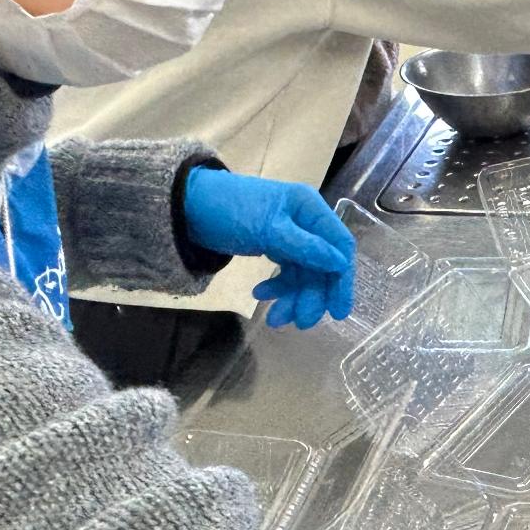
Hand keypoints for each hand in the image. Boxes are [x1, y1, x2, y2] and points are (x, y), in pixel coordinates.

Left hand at [180, 168, 354, 330]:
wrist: (188, 207)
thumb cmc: (230, 210)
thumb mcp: (268, 229)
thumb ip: (305, 247)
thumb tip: (340, 264)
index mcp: (310, 209)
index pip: (339, 246)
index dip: (341, 280)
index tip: (338, 312)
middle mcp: (306, 222)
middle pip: (321, 265)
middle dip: (311, 295)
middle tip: (301, 323)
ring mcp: (291, 235)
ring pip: (303, 273)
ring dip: (292, 297)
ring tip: (274, 320)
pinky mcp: (275, 245)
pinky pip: (286, 272)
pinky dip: (277, 287)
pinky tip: (259, 295)